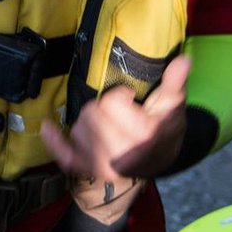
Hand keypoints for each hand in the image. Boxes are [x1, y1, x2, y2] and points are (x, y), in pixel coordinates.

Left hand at [41, 54, 189, 215]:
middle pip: (91, 114)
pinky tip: (48, 127)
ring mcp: (104, 166)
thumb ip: (175, 82)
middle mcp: (122, 155)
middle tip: (119, 113)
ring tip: (107, 124)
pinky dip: (56, 142)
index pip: (111, 102)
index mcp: (143, 135)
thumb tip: (183, 60)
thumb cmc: (165, 128)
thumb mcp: (173, 105)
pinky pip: (66, 156)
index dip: (119, 95)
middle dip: (102, 108)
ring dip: (88, 122)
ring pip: (78, 128)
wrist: (161, 159)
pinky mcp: (90, 170)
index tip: (129, 99)